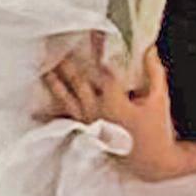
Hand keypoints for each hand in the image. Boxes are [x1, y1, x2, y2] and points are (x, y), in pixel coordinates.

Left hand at [41, 40, 179, 181]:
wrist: (152, 163)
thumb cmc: (157, 132)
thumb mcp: (159, 99)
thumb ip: (154, 72)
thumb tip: (148, 49)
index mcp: (114, 102)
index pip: (104, 68)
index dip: (98, 48)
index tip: (93, 32)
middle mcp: (97, 111)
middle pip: (78, 81)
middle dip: (68, 62)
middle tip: (57, 44)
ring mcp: (89, 123)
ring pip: (67, 99)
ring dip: (55, 83)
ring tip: (45, 69)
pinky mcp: (87, 132)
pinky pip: (65, 120)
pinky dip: (50, 114)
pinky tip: (36, 110)